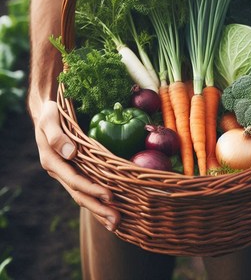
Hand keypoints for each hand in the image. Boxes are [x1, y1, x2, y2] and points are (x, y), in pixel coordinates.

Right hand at [34, 100, 119, 230]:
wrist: (47, 113)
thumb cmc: (50, 114)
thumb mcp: (50, 120)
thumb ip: (57, 136)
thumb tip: (70, 153)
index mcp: (52, 162)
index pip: (75, 180)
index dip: (92, 189)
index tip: (109, 196)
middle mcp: (60, 171)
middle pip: (80, 194)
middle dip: (98, 208)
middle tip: (117, 221)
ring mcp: (68, 173)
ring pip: (83, 195)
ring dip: (99, 209)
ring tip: (117, 223)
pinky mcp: (75, 170)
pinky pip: (87, 187)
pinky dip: (97, 200)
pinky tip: (111, 208)